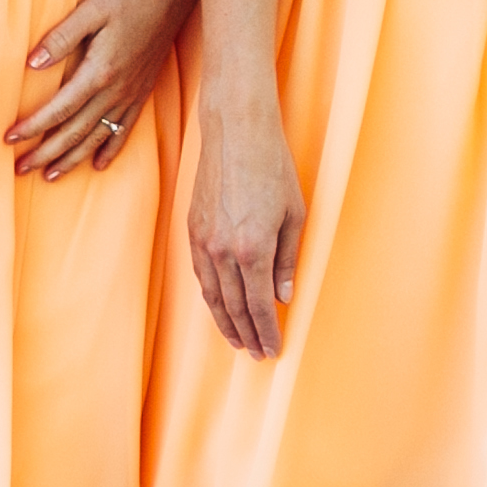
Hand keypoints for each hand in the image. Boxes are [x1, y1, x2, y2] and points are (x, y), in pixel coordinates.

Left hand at [9, 0, 188, 177]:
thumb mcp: (90, 10)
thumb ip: (60, 38)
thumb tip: (30, 63)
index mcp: (99, 72)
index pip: (58, 110)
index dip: (32, 127)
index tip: (9, 139)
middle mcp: (115, 91)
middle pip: (75, 132)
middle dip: (45, 154)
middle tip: (20, 169)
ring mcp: (130, 95)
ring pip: (97, 138)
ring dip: (72, 160)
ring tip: (49, 176)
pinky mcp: (142, 92)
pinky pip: (125, 130)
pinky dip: (110, 150)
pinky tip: (97, 166)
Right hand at [186, 93, 301, 359]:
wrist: (235, 132)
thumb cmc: (273, 166)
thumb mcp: (295, 213)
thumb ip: (287, 259)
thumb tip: (283, 297)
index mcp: (253, 248)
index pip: (258, 305)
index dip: (266, 331)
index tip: (272, 350)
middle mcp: (223, 251)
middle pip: (233, 307)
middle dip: (246, 334)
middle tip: (255, 354)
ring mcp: (203, 243)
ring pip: (212, 296)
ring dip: (225, 323)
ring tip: (237, 341)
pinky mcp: (192, 232)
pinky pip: (200, 277)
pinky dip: (211, 298)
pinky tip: (219, 307)